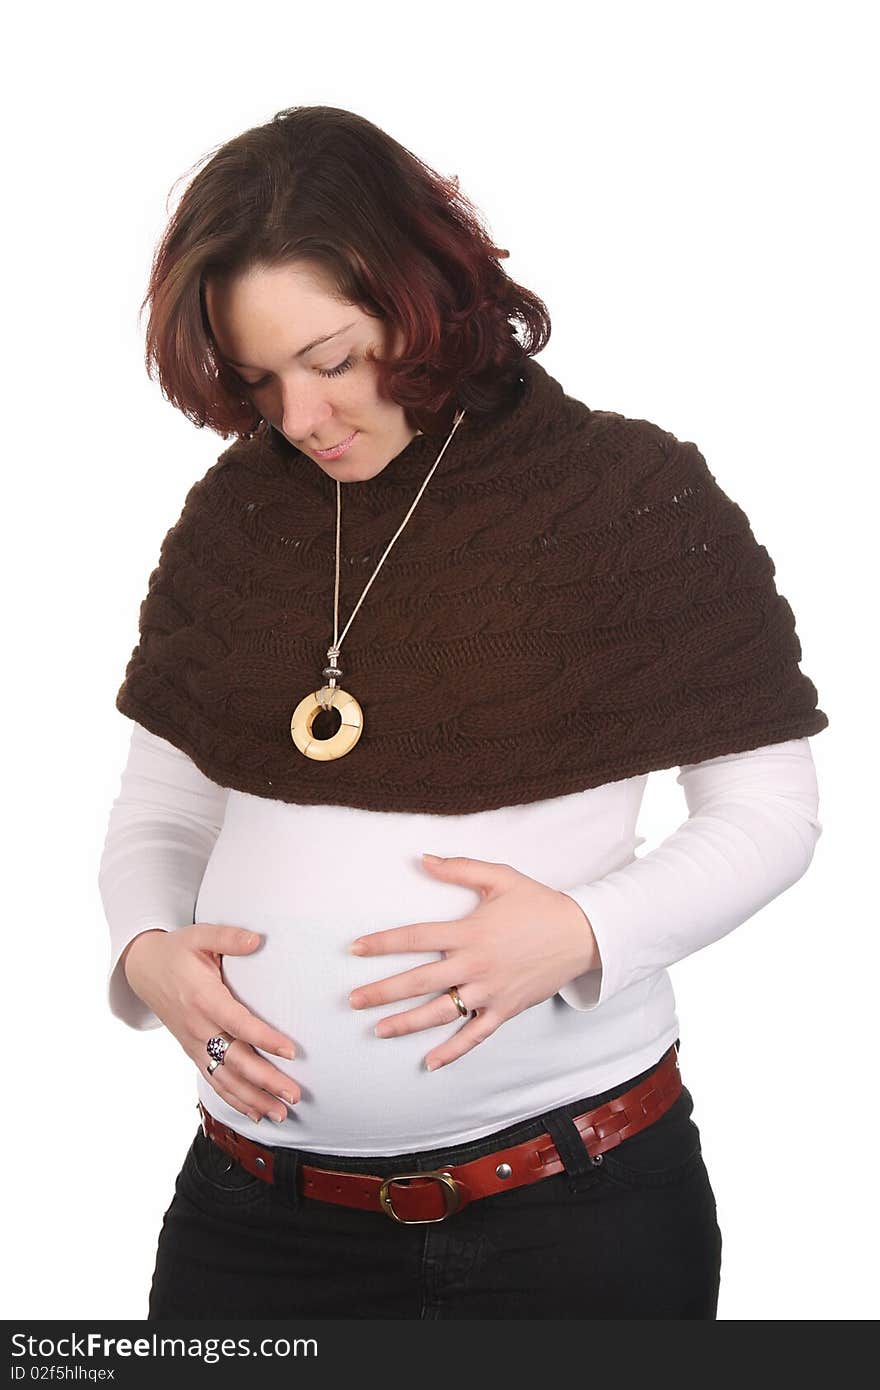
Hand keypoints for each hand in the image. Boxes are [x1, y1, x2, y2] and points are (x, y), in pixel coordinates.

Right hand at [122, 924, 300, 1123]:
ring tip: (281, 1114)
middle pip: (234, 1060)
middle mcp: (198, 1027)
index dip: (264, 1039)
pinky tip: (256, 1112)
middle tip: (294, 1095)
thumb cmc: (177, 951)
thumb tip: (256, 939)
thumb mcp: (199, 935)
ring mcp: (193, 1044)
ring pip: (225, 1078)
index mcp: (203, 998)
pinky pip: (213, 1081)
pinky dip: (234, 1100)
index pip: (237, 1024)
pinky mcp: (192, 1052)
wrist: (143, 969)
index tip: (291, 1052)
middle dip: (265, 1081)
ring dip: (253, 1099)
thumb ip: (228, 937)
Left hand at [347, 855, 599, 1070]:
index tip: (354, 948)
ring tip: (378, 1029)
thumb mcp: (500, 877)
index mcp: (469, 932)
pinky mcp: (505, 1011)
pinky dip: (452, 1052)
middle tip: (352, 1000)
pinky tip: (429, 1063)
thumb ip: (459, 869)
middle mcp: (475, 965)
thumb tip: (422, 859)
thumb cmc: (539, 903)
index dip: (382, 942)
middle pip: (419, 981)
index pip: (414, 937)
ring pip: (440, 1013)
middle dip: (382, 992)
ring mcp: (489, 993)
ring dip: (406, 1023)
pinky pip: (474, 1036)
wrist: (582, 935)